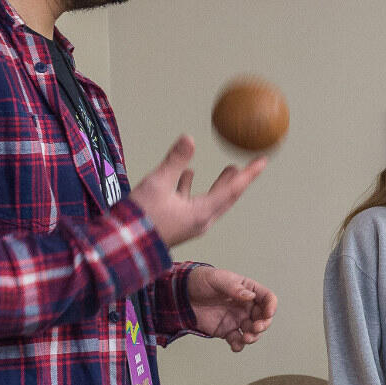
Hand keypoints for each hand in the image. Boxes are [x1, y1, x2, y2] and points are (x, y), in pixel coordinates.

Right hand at [131, 135, 265, 247]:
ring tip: (229, 170)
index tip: (263, 160)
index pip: (233, 190)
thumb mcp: (157, 184)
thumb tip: (189, 138)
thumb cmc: (140, 217)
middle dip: (239, 181)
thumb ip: (175, 161)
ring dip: (220, 185)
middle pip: (226, 198)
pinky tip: (189, 175)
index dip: (249, 174)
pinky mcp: (177, 224)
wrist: (122, 246)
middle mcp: (200, 220)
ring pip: (211, 200)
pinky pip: (193, 203)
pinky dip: (195, 188)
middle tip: (250, 167)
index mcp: (202, 213)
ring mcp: (189, 224)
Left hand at [189, 266, 277, 351]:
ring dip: (253, 337)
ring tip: (246, 338)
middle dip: (263, 325)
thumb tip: (250, 296)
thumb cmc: (200, 281)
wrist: (181, 294)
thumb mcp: (217, 279)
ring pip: (253, 332)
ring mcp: (236, 319)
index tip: (267, 313)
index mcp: (247, 290)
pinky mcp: (226, 331)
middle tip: (255, 328)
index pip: (267, 298)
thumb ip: (234, 288)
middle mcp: (245, 306)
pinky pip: (237, 341)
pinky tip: (236, 345)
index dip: (271, 306)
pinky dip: (239, 346)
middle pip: (263, 318)